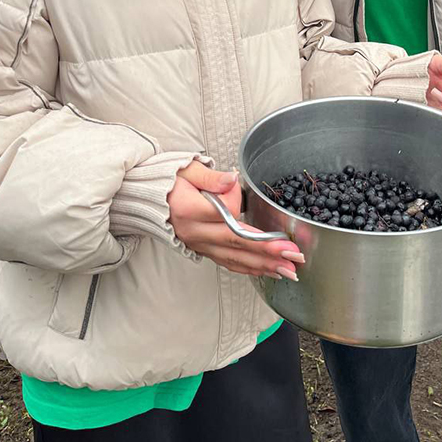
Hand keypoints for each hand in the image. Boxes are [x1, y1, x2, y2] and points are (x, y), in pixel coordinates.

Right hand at [168, 161, 303, 280]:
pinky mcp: (201, 250)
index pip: (230, 224)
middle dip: (268, 254)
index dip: (258, 235)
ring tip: (288, 272)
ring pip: (234, 259)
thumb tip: (232, 178)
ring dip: (262, 266)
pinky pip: (227, 262)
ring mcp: (198, 244)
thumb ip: (212, 177)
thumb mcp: (189, 170)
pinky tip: (267, 272)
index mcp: (190, 210)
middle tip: (295, 259)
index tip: (283, 240)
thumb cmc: (170, 180)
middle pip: (236, 246)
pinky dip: (248, 268)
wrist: (146, 198)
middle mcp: (195, 233)